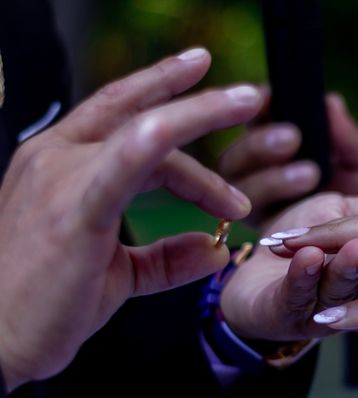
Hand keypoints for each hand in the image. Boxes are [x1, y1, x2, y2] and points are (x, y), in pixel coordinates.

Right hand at [0, 48, 261, 390]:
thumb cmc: (49, 301)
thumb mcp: (118, 272)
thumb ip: (166, 257)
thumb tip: (215, 248)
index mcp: (63, 165)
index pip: (121, 112)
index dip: (162, 87)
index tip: (203, 75)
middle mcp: (57, 158)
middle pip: (141, 113)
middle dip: (198, 100)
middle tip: (247, 95)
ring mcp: (62, 179)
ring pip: (146, 131)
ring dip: (202, 116)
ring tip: (247, 108)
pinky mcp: (73, 212)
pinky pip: (124, 166)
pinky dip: (156, 144)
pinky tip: (187, 135)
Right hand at [217, 94, 357, 225]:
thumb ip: (349, 140)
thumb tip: (329, 102)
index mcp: (286, 153)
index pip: (256, 124)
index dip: (256, 109)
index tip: (268, 97)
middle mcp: (265, 181)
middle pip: (235, 160)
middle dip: (259, 145)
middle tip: (293, 138)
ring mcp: (264, 212)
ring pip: (241, 191)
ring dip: (270, 178)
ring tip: (311, 174)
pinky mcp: (269, 245)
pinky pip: (255, 226)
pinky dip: (272, 211)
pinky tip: (301, 211)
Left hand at [220, 194, 357, 340]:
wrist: (251, 271)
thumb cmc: (302, 239)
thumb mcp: (337, 213)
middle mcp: (352, 298)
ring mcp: (320, 310)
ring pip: (338, 289)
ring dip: (349, 268)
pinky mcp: (286, 314)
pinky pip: (297, 293)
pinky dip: (303, 273)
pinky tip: (308, 254)